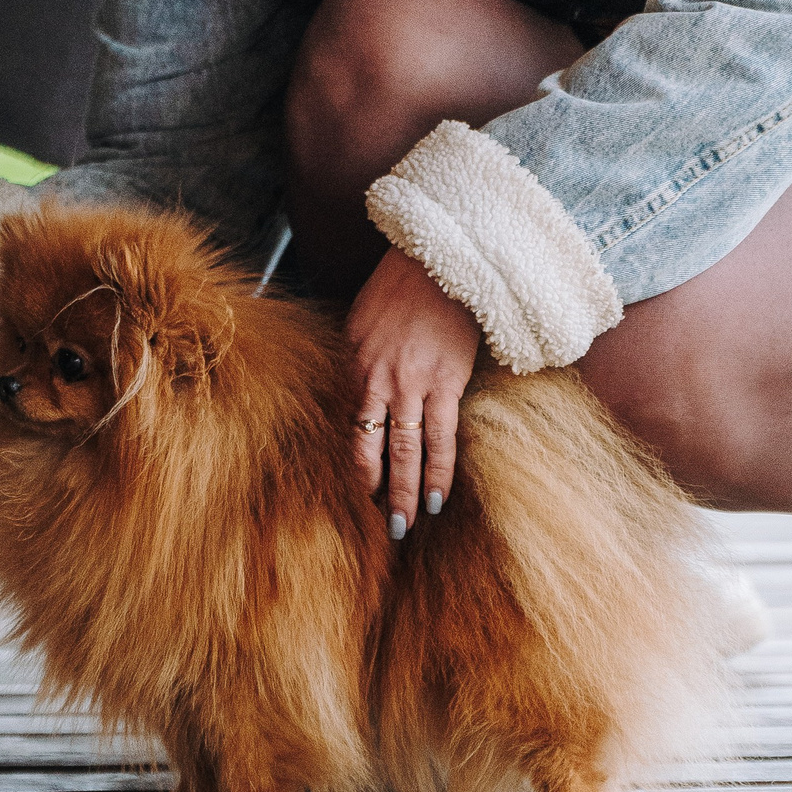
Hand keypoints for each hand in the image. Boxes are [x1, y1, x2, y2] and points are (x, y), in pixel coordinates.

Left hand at [346, 247, 481, 538]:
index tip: (350, 496)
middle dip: (374, 493)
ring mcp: (411, 385)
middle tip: (377, 528)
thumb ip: (354, 362)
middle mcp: (376, 381)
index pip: (346, 429)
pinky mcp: (446, 384)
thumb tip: (352, 396)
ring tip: (406, 525)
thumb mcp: (359, 323)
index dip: (348, 467)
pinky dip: (439, 471)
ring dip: (406, 493)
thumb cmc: (397, 290)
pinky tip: (437, 498)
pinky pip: (441, 438)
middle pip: (370, 450)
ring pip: (405, 453)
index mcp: (352, 367)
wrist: (436, 262)